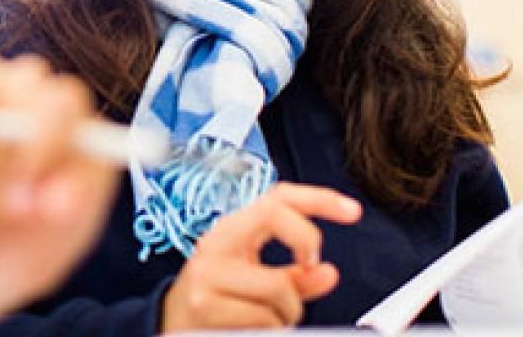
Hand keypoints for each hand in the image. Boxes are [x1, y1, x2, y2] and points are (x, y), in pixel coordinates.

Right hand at [161, 183, 362, 330]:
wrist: (170, 326)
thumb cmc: (216, 299)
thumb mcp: (254, 279)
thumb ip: (294, 276)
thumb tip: (327, 273)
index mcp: (231, 229)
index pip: (277, 198)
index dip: (318, 198)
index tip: (352, 211)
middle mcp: (216, 243)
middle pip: (278, 221)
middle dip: (305, 248)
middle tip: (307, 268)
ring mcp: (208, 274)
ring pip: (279, 288)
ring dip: (287, 313)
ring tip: (267, 318)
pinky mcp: (205, 306)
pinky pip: (264, 320)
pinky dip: (270, 330)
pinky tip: (251, 329)